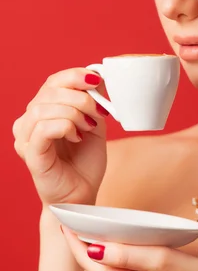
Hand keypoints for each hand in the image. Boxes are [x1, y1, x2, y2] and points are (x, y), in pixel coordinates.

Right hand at [12, 68, 108, 206]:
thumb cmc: (84, 162)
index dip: (74, 75)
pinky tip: (77, 137)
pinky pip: (42, 129)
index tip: (97, 80)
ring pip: (44, 108)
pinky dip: (65, 126)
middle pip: (49, 91)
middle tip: (99, 112)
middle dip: (80, 97)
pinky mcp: (30, 154)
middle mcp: (28, 122)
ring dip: (74, 113)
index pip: (53, 82)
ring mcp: (26, 138)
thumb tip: (99, 78)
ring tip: (88, 127)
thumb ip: (93, 103)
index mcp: (42, 111)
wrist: (82, 195)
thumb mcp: (95, 125)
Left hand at [62, 227, 197, 270]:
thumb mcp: (164, 261)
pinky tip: (120, 254)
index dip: (75, 239)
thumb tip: (96, 247)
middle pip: (94, 268)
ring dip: (100, 255)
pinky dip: (114, 266)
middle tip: (79, 221)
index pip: (88, 260)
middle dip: (85, 245)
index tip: (65, 221)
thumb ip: (129, 253)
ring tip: (98, 233)